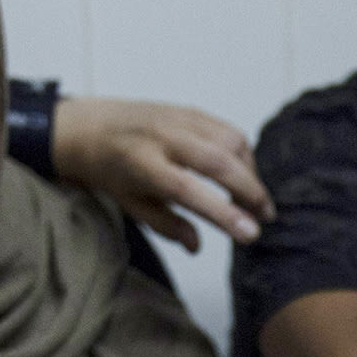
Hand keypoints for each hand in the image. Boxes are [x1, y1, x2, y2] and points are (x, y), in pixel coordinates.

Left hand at [53, 96, 273, 251]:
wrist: (90, 126)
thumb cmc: (111, 172)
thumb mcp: (131, 205)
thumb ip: (167, 225)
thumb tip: (197, 247)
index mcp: (142, 165)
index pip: (189, 190)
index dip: (223, 213)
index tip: (251, 233)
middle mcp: (162, 137)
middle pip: (218, 162)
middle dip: (250, 191)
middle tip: (266, 217)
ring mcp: (178, 119)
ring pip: (230, 142)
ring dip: (250, 172)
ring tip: (252, 199)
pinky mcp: (190, 110)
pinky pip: (227, 130)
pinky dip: (242, 154)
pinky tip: (242, 174)